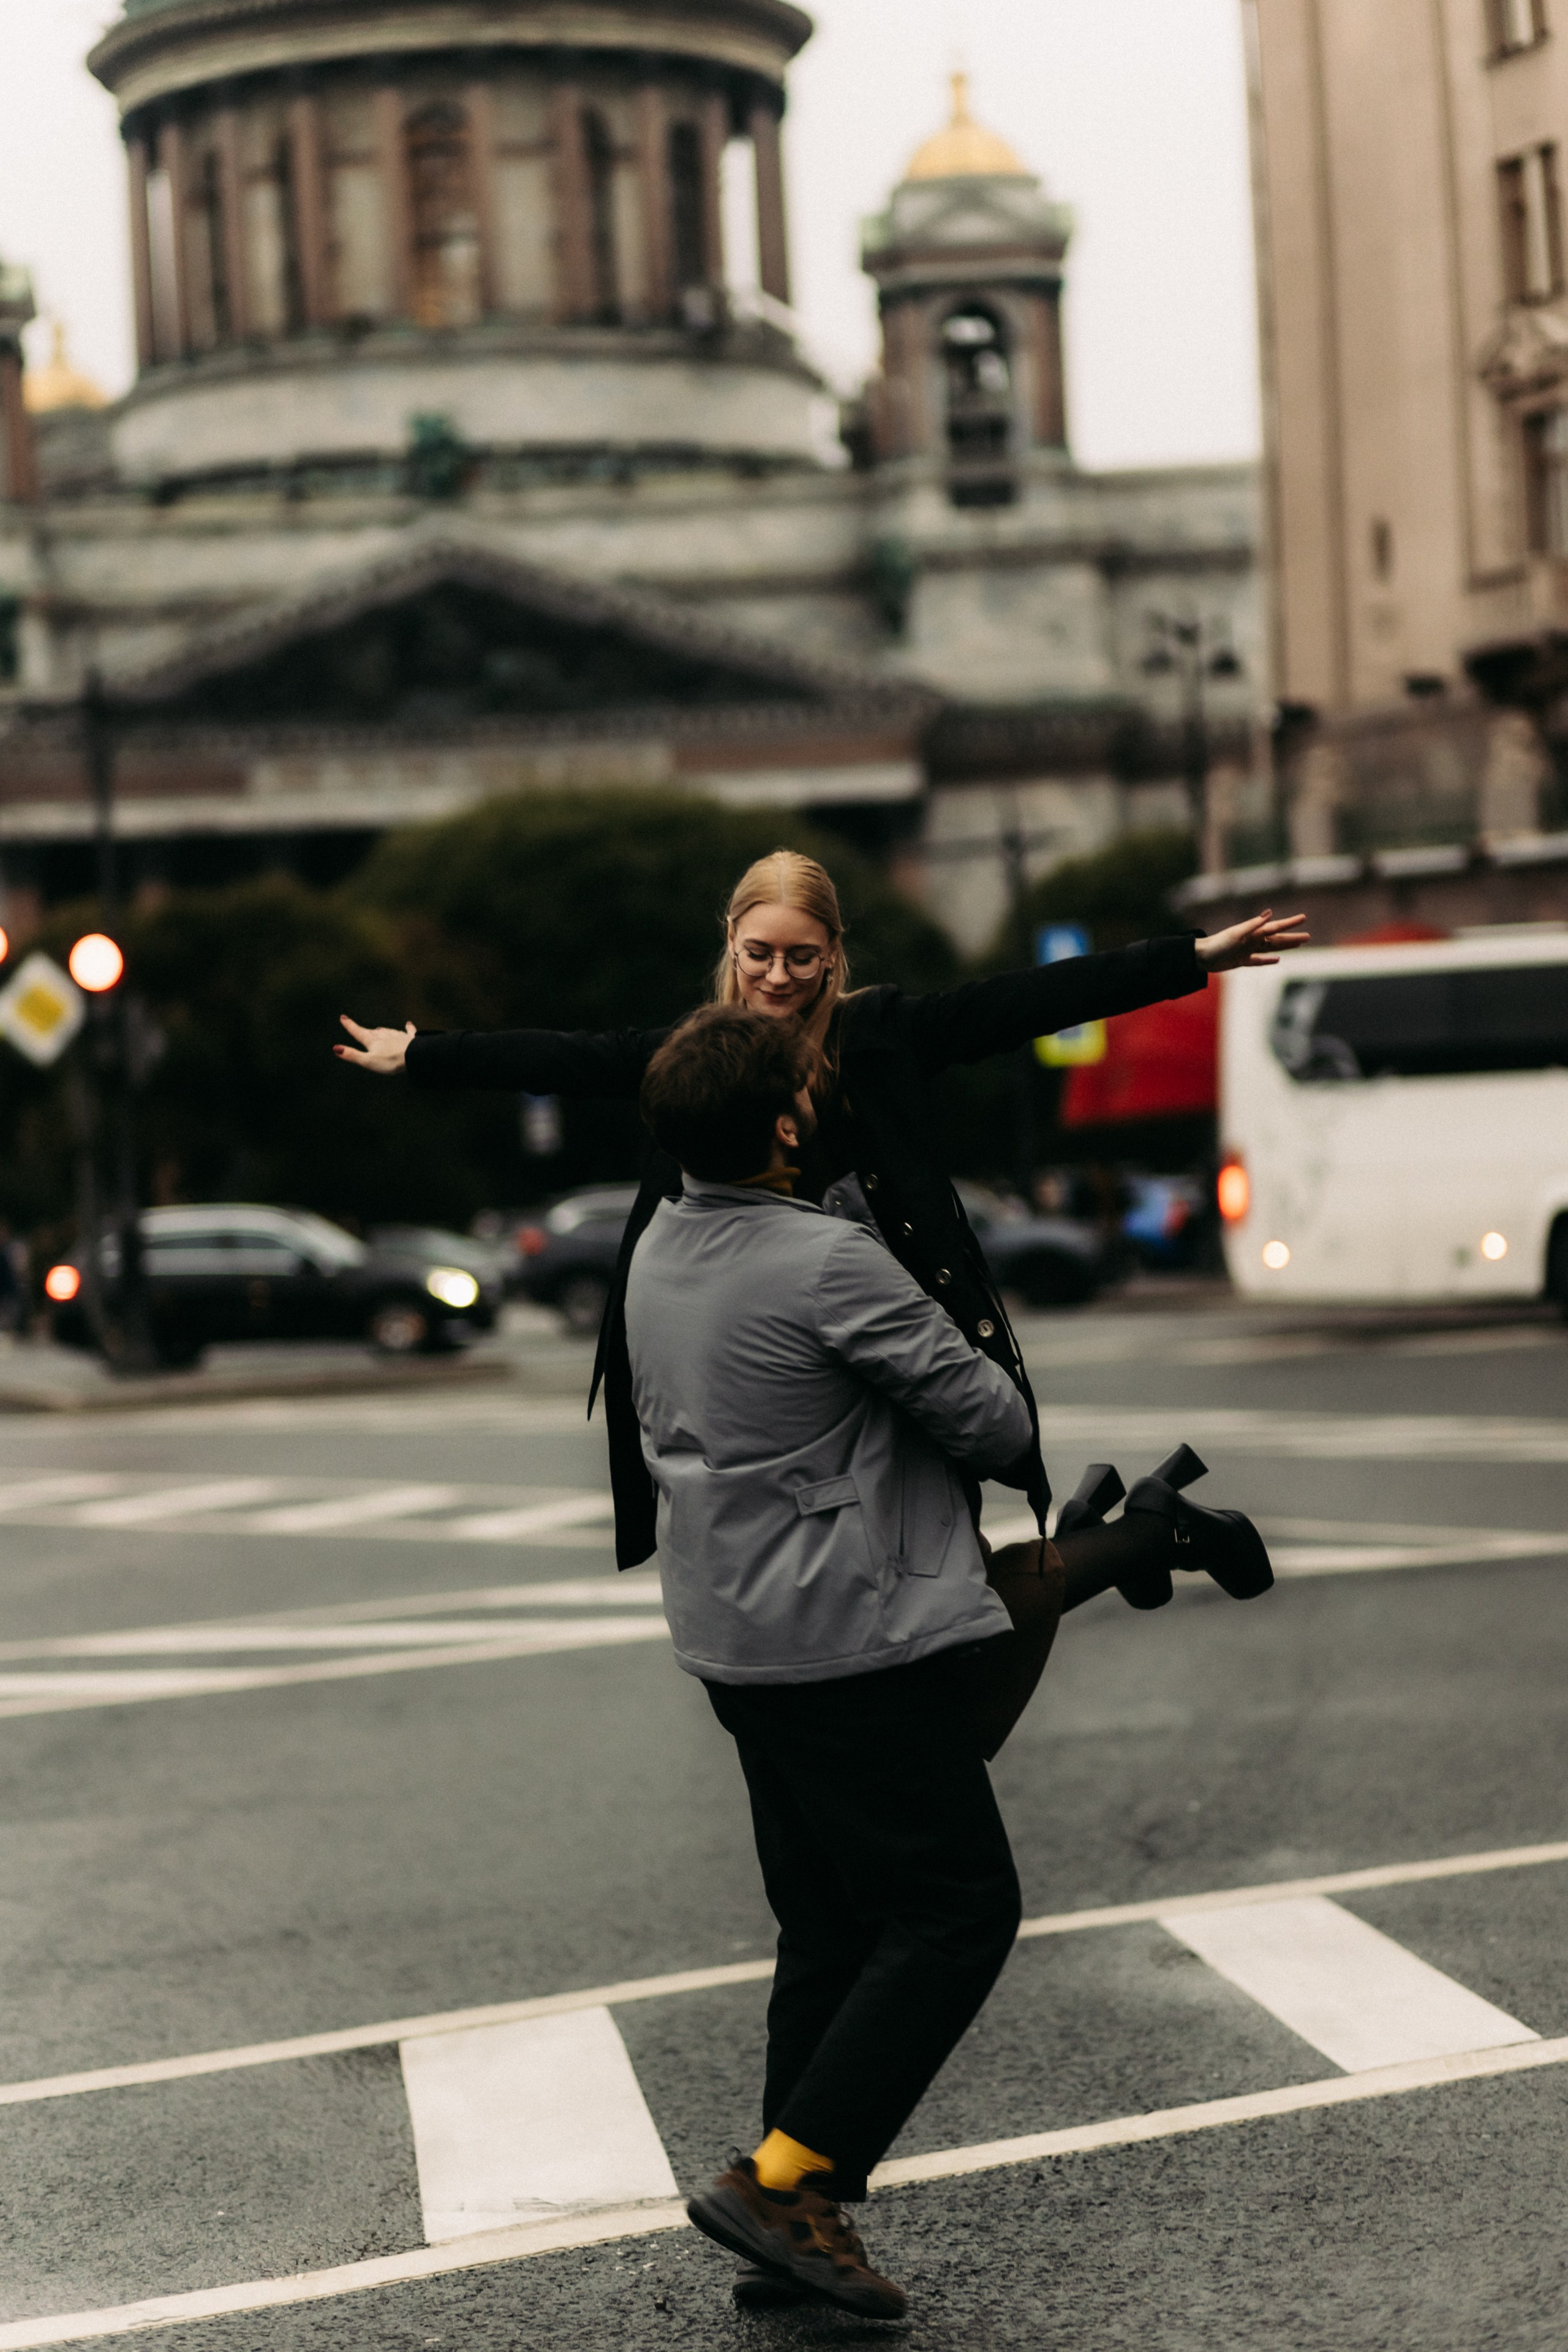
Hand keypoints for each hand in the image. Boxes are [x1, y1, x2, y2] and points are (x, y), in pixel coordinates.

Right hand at [334, 1016, 414, 1073]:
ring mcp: (397, 1035)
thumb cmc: (390, 1061)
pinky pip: (408, 1031)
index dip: (350, 1025)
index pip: (358, 1032)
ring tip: (379, 1031)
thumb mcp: (368, 1061)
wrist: (414, 1056)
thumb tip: (336, 1048)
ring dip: (382, 1031)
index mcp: (373, 1041)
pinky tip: (408, 1024)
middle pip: (372, 1032)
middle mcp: (384, 1035)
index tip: (343, 1017)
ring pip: (387, 1031)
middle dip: (365, 1031)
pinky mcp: (410, 1039)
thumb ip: (352, 1055)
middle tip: (360, 1030)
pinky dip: (407, 1028)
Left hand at [1195, 911, 1310, 972]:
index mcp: (1252, 932)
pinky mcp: (1241, 961)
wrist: (1200, 957)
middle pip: (1277, 939)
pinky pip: (1259, 961)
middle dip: (1292, 938)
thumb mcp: (1236, 934)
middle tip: (1307, 936)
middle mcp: (1252, 940)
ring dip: (1284, 947)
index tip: (1303, 918)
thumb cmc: (1217, 944)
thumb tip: (1270, 913)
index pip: (1275, 927)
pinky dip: (1268, 960)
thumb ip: (1253, 924)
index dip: (1290, 923)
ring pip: (1271, 948)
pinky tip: (1277, 960)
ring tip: (1297, 945)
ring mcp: (1248, 950)